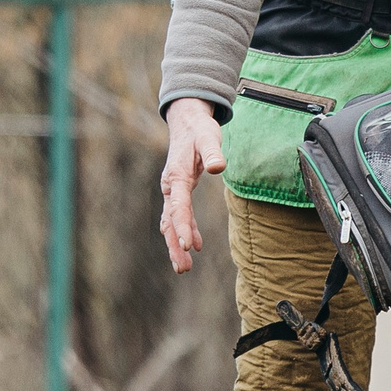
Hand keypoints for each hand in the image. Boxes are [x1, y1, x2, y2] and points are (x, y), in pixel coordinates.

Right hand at [159, 98, 225, 273]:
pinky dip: (186, 231)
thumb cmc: (200, 129)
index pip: (178, 206)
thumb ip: (213, 152)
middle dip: (175, 245)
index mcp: (176, 175)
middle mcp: (171, 186)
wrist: (187, 121)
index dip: (182, 227)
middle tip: (183, 268)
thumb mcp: (209, 137)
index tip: (188, 246)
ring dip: (176, 244)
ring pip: (171, 223)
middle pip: (170, 221)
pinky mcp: (179, 192)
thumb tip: (219, 167)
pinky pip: (179, 216)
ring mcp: (173, 190)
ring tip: (184, 268)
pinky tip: (196, 247)